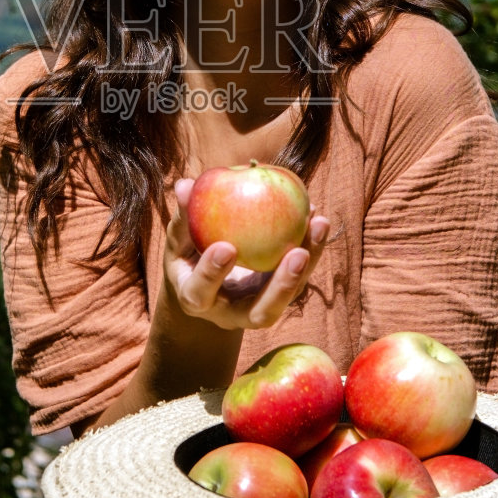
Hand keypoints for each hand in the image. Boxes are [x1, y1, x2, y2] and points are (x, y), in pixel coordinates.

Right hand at [164, 176, 329, 331]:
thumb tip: (185, 185)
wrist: (206, 283)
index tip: (226, 247)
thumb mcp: (178, 239)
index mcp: (196, 300)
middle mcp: (231, 313)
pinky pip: (300, 276)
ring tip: (318, 225)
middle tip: (298, 253)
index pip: (201, 293)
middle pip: (261, 313)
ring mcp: (259, 307)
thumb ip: (182, 217)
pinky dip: (312, 248)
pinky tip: (317, 218)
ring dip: (307, 265)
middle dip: (282, 286)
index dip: (212, 274)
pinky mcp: (280, 295)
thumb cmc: (188, 256)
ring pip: (289, 298)